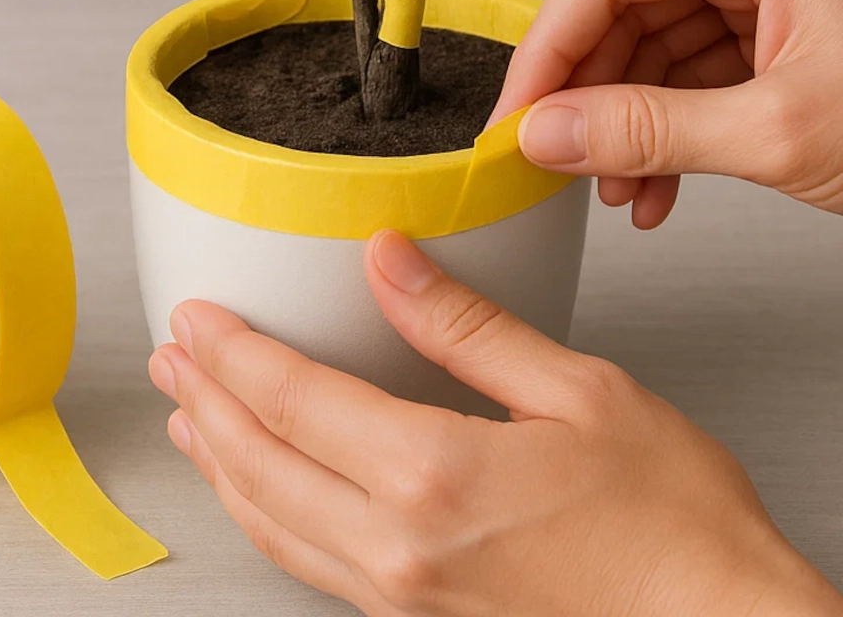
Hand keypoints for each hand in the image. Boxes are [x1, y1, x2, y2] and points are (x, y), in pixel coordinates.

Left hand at [149, 231, 842, 616]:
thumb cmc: (671, 523)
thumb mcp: (579, 391)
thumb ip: (467, 326)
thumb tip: (391, 260)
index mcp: (433, 477)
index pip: (292, 401)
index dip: (231, 353)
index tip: (197, 317)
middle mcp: (399, 548)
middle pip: (258, 464)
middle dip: (203, 401)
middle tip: (172, 355)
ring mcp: (402, 596)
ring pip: (271, 523)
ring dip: (220, 461)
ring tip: (189, 418)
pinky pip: (309, 563)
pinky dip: (265, 514)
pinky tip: (263, 489)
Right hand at [491, 0, 842, 240]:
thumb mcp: (779, 131)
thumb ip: (646, 130)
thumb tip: (544, 133)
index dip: (546, 49)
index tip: (513, 118)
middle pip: (626, 9)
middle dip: (590, 96)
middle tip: (554, 163)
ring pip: (656, 49)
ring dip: (629, 125)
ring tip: (616, 192)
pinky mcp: (786, 34)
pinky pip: (697, 74)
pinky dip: (671, 131)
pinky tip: (656, 189)